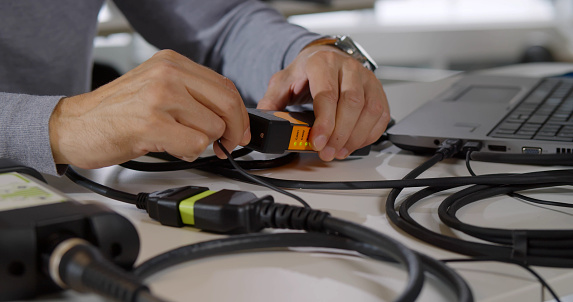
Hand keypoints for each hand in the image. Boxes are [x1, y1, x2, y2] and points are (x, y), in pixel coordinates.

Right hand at [49, 49, 249, 168]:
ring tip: (177, 140)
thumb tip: (229, 114)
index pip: (225, 86)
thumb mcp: (155, 88)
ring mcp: (159, 97)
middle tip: (226, 144)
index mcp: (171, 62)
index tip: (240, 130)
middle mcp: (167, 74)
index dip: (239, 113)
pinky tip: (169, 147)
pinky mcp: (152, 123)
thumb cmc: (115, 112)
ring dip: (202, 143)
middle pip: (227, 105)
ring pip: (213, 127)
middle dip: (232, 131)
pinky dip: (188, 153)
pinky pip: (196, 145)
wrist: (73, 125)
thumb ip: (191, 94)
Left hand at [257, 44, 389, 160]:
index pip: (327, 94)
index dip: (324, 122)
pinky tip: (353, 143)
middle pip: (351, 104)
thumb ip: (272, 101)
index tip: (317, 142)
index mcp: (323, 63)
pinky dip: (369, 135)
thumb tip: (263, 120)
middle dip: (339, 134)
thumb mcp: (283, 82)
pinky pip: (381, 116)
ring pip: (370, 110)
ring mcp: (367, 79)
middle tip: (326, 152)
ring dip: (355, 137)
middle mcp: (348, 68)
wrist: (325, 58)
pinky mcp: (378, 91)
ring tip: (337, 151)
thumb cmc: (307, 72)